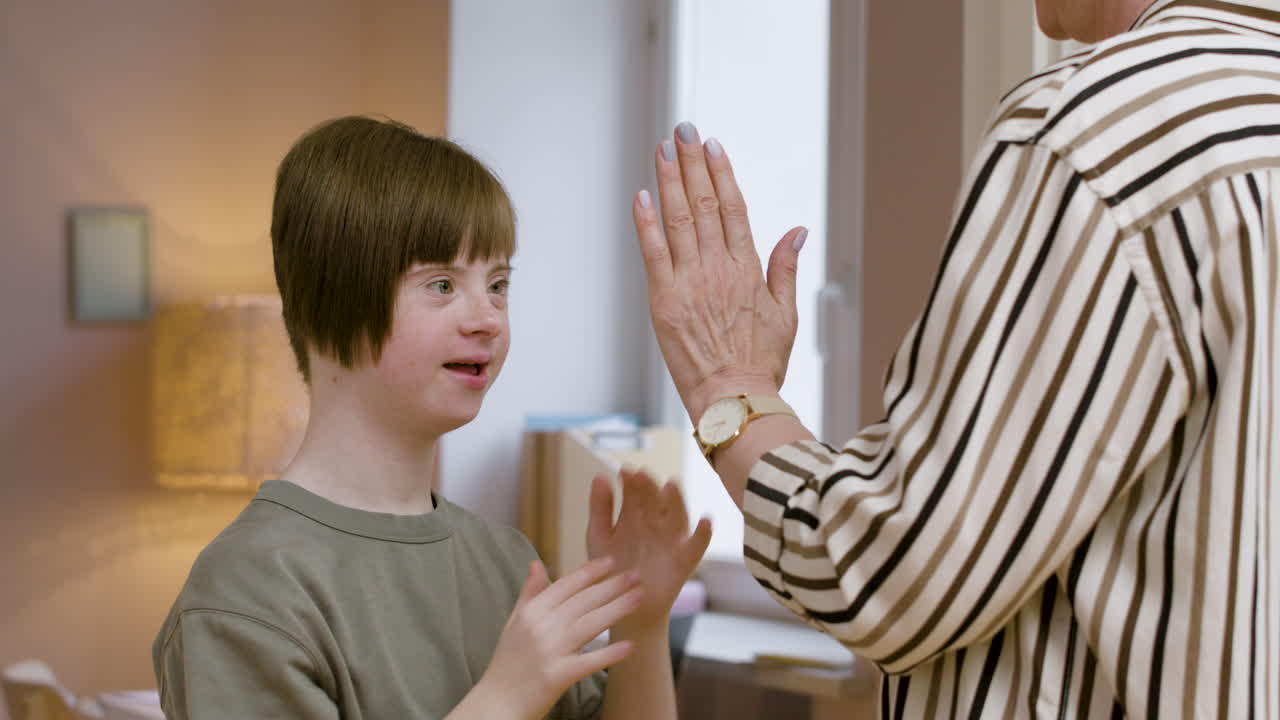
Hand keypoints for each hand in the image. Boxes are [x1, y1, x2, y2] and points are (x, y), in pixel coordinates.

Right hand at [478, 557, 640, 718]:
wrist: (497, 704)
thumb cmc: (507, 664)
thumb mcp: (514, 623)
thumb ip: (529, 593)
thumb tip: (537, 563)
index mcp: (531, 613)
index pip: (565, 585)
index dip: (590, 572)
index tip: (611, 561)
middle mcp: (541, 628)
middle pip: (582, 601)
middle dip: (611, 586)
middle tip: (636, 575)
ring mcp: (550, 651)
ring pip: (589, 624)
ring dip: (617, 609)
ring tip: (639, 598)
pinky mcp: (558, 676)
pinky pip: (589, 661)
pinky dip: (609, 654)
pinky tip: (629, 646)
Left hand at [586, 468, 711, 628]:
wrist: (621, 608)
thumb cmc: (610, 569)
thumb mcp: (600, 536)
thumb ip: (600, 508)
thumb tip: (600, 475)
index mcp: (635, 515)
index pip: (635, 492)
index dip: (631, 481)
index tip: (625, 470)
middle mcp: (655, 523)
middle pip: (655, 500)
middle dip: (649, 487)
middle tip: (643, 474)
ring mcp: (671, 540)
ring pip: (676, 516)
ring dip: (676, 500)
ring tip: (671, 484)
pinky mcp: (684, 560)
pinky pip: (696, 546)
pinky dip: (703, 534)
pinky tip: (705, 521)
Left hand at [632, 122, 806, 421]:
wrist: (736, 401)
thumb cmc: (761, 364)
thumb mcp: (786, 314)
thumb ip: (786, 267)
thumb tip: (798, 229)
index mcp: (749, 269)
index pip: (734, 208)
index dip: (722, 174)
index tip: (713, 146)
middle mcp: (720, 269)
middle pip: (704, 204)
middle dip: (692, 164)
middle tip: (682, 130)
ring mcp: (691, 283)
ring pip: (679, 220)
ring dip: (670, 181)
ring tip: (663, 149)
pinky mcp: (665, 301)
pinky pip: (654, 253)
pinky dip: (647, 223)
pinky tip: (641, 195)